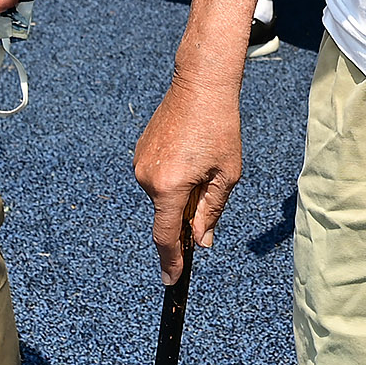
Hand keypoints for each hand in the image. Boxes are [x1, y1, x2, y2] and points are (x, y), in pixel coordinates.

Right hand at [133, 65, 242, 282]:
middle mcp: (146, 178)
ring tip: (203, 160)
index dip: (170, 261)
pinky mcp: (139, 154)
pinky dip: (174, 178)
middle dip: (188, 212)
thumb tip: (202, 241)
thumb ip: (211, 212)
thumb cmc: (220, 127)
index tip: (171, 280)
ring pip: (163, 196)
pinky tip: (190, 154)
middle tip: (211, 181)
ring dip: (182, 192)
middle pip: (167, 213)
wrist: (200, 84)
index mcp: (169, 186)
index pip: (166, 236)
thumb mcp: (226, 174)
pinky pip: (157, 179)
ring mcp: (139, 165)